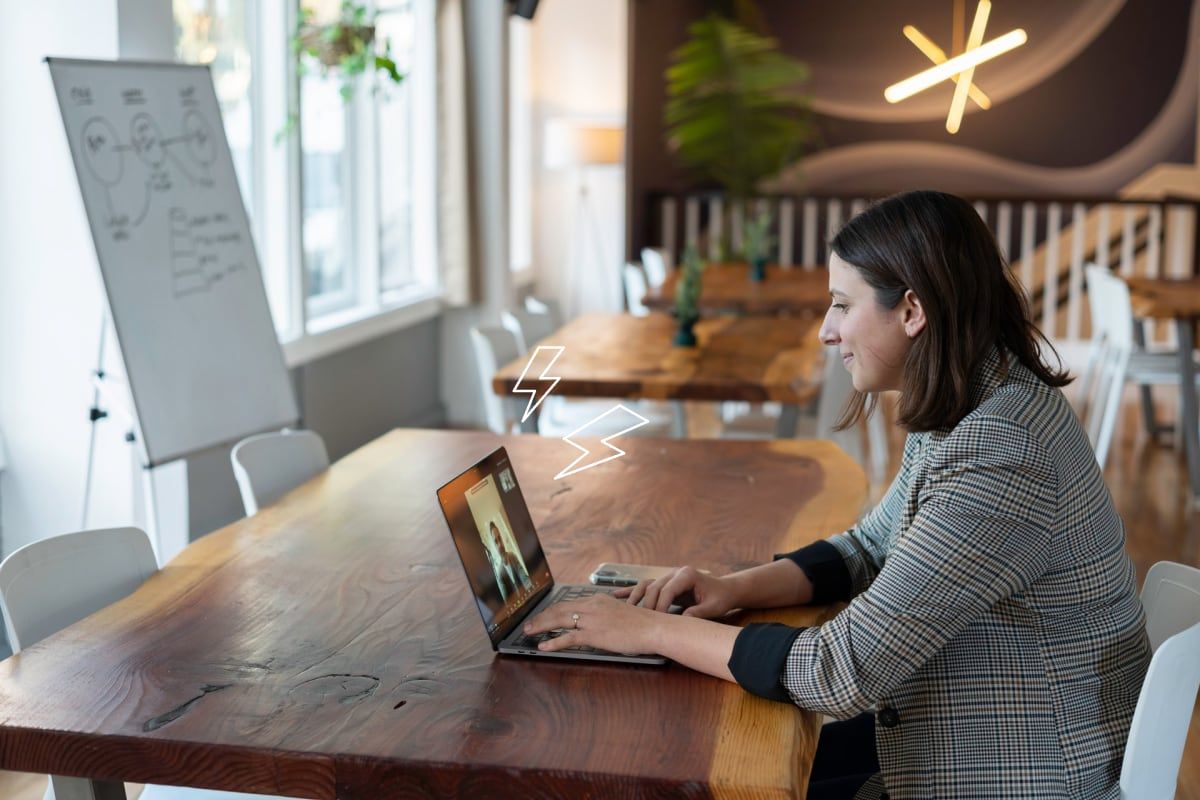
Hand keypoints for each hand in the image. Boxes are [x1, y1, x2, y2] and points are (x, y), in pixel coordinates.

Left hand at [522, 594, 663, 654]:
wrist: (653, 628)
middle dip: (541, 617)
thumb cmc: (642, 624)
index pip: (569, 603)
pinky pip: (568, 638)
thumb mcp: (620, 613)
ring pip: (559, 620)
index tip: (543, 615)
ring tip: (529, 632)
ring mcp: (592, 620)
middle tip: (529, 624)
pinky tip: (544, 646)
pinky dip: (553, 642)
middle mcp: (592, 606)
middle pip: (559, 609)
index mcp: (598, 600)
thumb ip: (605, 615)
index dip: (553, 610)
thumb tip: (596, 623)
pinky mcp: (594, 634)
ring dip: (541, 626)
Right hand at [615, 566, 737, 617]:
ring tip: (625, 610)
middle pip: (653, 587)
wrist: (724, 590)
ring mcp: (668, 576)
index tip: (657, 621)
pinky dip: (632, 591)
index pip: (667, 590)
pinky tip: (617, 596)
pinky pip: (645, 586)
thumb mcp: (713, 607)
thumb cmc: (720, 598)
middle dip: (647, 605)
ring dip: (635, 597)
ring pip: (646, 585)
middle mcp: (675, 572)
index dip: (660, 606)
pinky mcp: (664, 582)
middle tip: (642, 622)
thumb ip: (699, 612)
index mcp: (687, 574)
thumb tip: (683, 620)